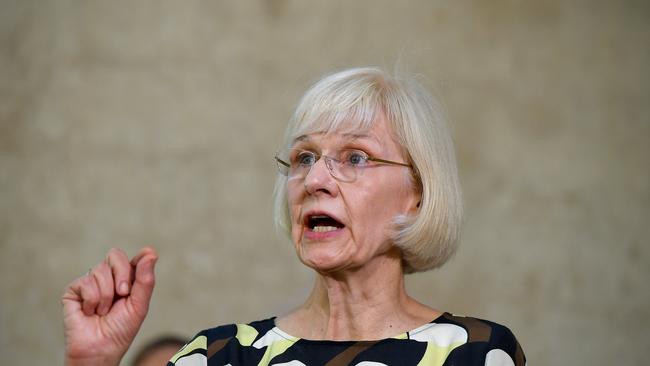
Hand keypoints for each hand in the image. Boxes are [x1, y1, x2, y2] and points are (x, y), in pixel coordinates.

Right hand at [62, 247, 157, 365]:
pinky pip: (86, 282)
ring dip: (106, 295)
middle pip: (115, 255)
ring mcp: (90, 282)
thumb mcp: (139, 304)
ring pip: (100, 270)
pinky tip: (90, 312)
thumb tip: (150, 252)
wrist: (100, 348)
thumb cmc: (121, 330)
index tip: (145, 260)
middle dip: (122, 275)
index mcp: (126, 279)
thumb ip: (145, 279)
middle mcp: (108, 277)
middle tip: (123, 294)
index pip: (133, 258)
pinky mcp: (74, 290)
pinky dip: (93, 300)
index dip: (138, 260)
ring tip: (104, 311)